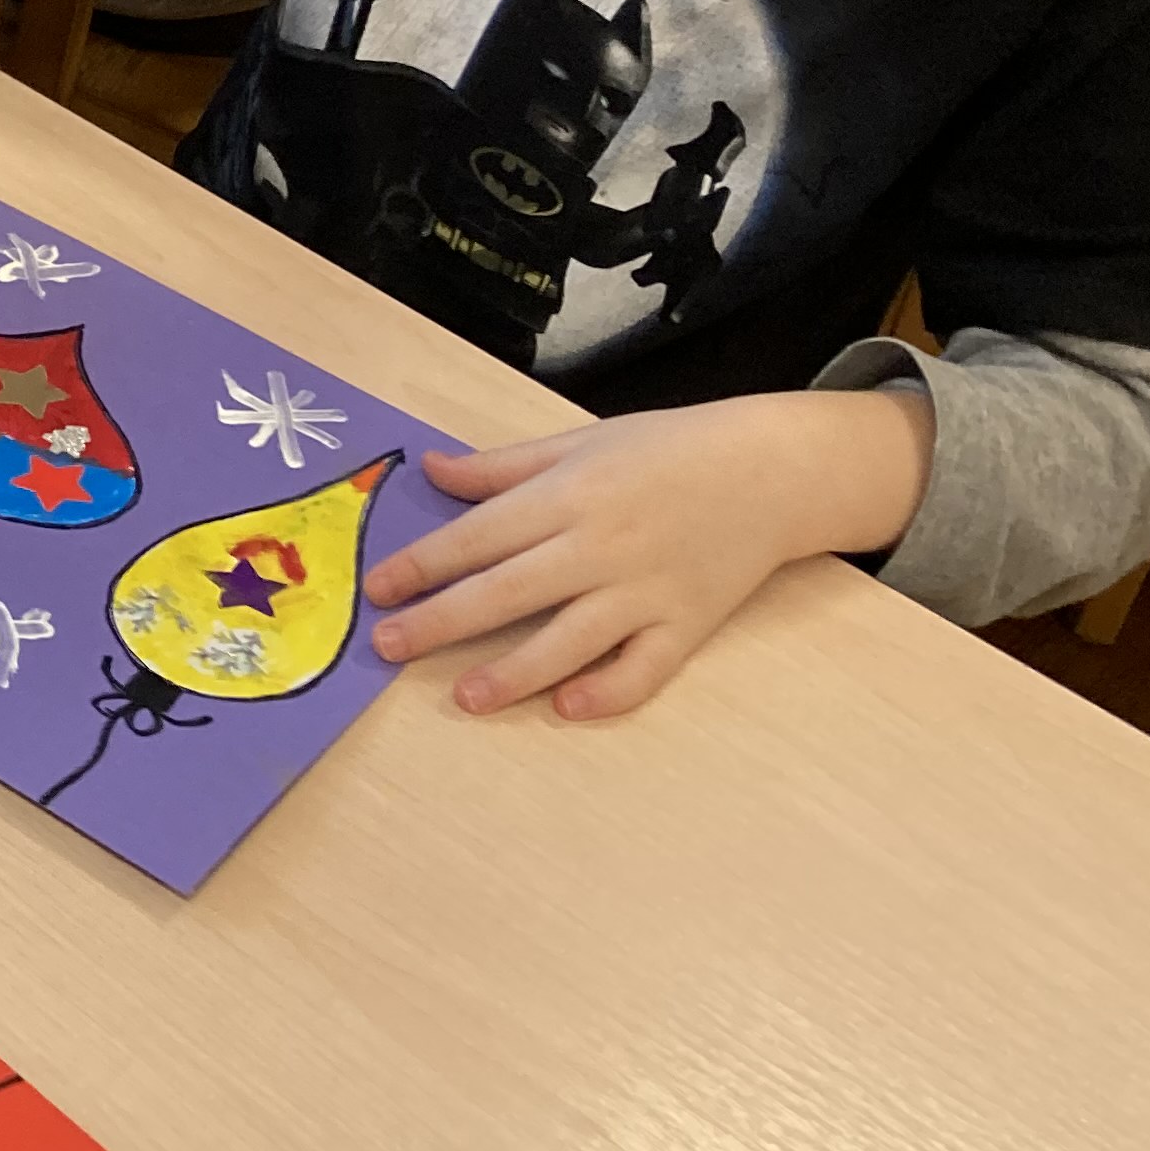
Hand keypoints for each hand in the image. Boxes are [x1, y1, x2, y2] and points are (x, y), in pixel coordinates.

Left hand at [363, 387, 933, 718]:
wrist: (771, 469)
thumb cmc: (667, 449)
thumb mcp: (579, 442)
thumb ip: (501, 467)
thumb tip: (431, 470)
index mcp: (568, 496)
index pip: (479, 536)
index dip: (423, 564)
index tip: (378, 589)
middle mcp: (601, 546)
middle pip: (508, 592)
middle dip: (442, 622)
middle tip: (388, 646)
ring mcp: (646, 590)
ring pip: (569, 640)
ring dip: (513, 672)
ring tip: (464, 697)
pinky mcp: (687, 624)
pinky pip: (644, 669)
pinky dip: (608, 692)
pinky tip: (567, 708)